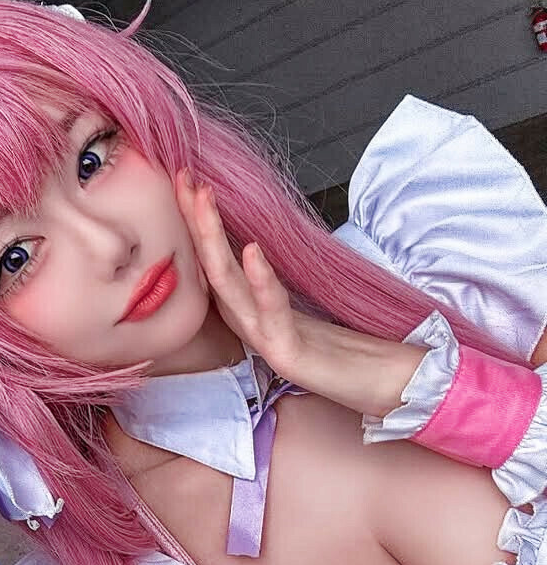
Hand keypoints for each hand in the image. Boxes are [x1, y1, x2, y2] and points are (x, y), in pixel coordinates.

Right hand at [177, 174, 421, 415]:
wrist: (380, 385)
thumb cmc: (345, 348)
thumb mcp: (300, 308)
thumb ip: (271, 284)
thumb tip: (251, 243)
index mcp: (251, 309)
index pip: (217, 260)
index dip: (199, 221)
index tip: (188, 180)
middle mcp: (250, 323)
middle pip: (213, 267)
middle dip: (195, 221)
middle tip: (183, 179)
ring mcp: (266, 339)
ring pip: (228, 286)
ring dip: (212, 240)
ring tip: (202, 200)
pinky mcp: (289, 354)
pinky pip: (271, 313)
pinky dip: (260, 279)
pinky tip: (249, 249)